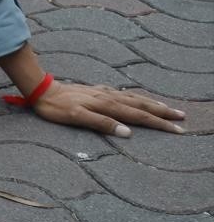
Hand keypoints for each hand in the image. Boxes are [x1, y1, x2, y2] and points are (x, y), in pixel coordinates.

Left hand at [31, 81, 183, 136]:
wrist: (40, 88)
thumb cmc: (56, 107)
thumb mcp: (76, 117)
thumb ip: (101, 124)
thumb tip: (127, 132)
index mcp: (107, 105)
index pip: (139, 116)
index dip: (159, 123)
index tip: (177, 130)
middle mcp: (108, 97)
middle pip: (141, 105)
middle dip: (162, 112)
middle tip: (181, 117)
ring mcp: (103, 92)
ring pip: (133, 98)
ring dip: (151, 103)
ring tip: (166, 108)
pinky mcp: (96, 90)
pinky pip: (122, 94)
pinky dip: (135, 97)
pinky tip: (135, 98)